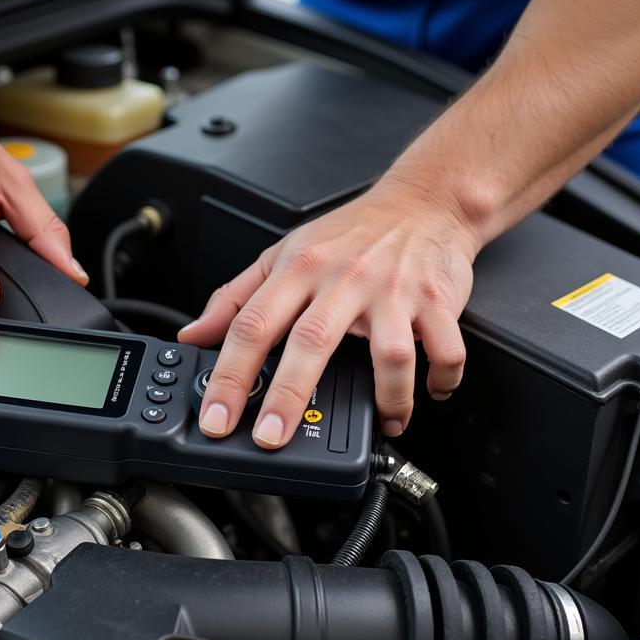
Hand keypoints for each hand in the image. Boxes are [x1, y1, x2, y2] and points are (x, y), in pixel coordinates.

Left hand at [178, 180, 478, 447]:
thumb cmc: (350, 235)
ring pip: (390, 355)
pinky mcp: (437, 301)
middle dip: (287, 397)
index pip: (251, 325)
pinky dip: (441, 380)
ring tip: (382, 420)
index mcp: (298, 269)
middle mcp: (343, 279)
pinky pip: (445, 350)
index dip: (229, 375)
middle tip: (271, 437)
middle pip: (311, 342)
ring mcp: (392, 292)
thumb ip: (235, 299)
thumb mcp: (281, 255)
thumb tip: (195, 335)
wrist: (424, 202)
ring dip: (387, 398)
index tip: (217, 416)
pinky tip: (427, 394)